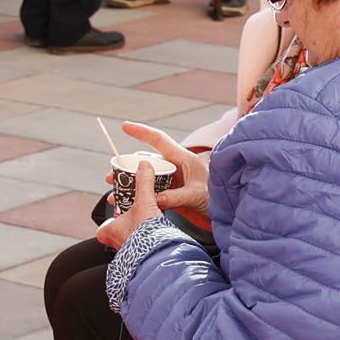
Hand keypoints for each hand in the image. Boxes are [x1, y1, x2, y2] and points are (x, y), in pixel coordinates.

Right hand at [93, 121, 210, 247]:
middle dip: (125, 170)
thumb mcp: (196, 195)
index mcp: (182, 159)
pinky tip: (127, 207)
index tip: (124, 126)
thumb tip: (154, 199)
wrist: (229, 213)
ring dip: (128, 187)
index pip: (158, 140)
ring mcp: (171, 182)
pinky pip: (150, 194)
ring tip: (114, 197)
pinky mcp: (171, 195)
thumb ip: (175, 197)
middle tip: (111, 178)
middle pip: (144, 163)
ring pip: (144, 180)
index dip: (141, 132)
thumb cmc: (218, 197)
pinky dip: (138, 199)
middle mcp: (174, 168)